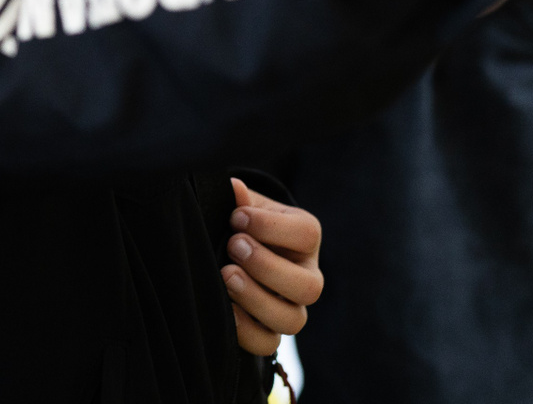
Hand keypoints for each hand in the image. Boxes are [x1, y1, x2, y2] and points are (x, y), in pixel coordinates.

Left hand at [223, 177, 322, 356]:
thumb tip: (234, 188)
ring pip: (292, 321)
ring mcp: (292, 308)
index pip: (307, 234)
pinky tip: (223, 305)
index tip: (236, 216)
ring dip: (256, 299)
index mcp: (305, 237)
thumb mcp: (244, 205)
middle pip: (309, 287)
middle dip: (266, 266)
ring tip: (226, 274)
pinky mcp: (270, 332)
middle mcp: (307, 276)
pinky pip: (268, 345)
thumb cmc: (242, 222)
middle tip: (233, 246)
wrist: (235, 247)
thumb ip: (241, 199)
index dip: (271, 226)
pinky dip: (245, 329)